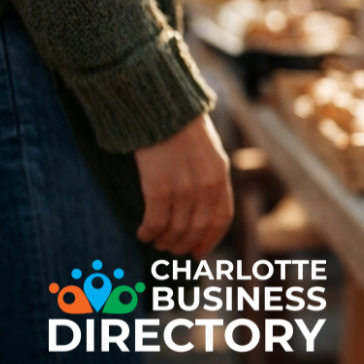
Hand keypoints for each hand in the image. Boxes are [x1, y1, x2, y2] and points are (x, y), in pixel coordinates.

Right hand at [134, 114, 232, 258]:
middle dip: (184, 245)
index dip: (210, 240)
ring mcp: (183, 188)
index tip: (199, 253)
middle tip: (172, 249)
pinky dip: (148, 232)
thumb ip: (212, 181)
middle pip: (197, 229)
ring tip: (157, 241)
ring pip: (176, 229)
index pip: (220, 220)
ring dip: (165, 241)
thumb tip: (207, 209)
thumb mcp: (211, 154)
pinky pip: (155, 222)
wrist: (163, 109)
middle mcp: (205, 187)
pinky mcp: (158, 187)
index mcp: (220, 177)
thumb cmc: (184, 130)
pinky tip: (142, 233)